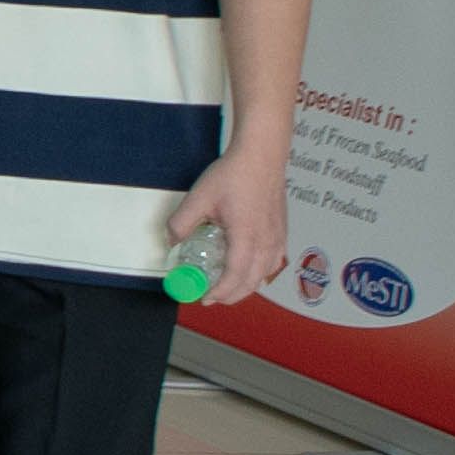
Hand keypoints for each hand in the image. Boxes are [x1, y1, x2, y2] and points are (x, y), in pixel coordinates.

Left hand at [160, 145, 283, 288]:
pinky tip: (249, 269)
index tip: (204, 298)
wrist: (261, 157)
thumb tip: (172, 242)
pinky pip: (274, 261)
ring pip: (265, 274)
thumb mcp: (198, 198)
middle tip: (213, 297)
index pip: (235, 277)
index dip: (220, 292)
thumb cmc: (233, 175)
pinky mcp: (282, 231)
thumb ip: (181, 223)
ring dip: (247, 285)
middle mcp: (267, 242)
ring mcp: (278, 238)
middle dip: (232, 295)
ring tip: (228, 287)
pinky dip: (260, 273)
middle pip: (252, 281)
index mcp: (247, 237)